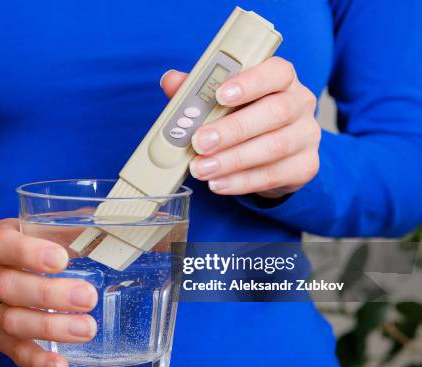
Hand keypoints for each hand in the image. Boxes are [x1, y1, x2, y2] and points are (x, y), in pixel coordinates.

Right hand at [0, 218, 97, 366]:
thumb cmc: (32, 245)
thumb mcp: (44, 229)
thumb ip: (75, 227)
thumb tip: (124, 226)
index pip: (3, 245)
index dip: (29, 253)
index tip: (61, 259)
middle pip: (8, 286)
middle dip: (49, 294)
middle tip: (88, 297)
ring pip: (12, 321)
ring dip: (50, 327)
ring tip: (87, 329)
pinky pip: (14, 352)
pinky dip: (38, 361)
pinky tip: (61, 366)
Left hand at [161, 57, 320, 198]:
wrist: (274, 153)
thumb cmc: (245, 116)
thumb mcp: (224, 101)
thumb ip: (199, 90)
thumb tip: (171, 81)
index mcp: (282, 79)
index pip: (276, 72)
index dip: (249, 82)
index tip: (219, 95)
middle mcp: (300, 103)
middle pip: (274, 112)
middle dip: (233, 129)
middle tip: (200, 142)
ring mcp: (306, 136)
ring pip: (274, 146)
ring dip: (232, 160)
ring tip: (201, 168)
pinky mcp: (305, 166)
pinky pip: (275, 175)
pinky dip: (242, 181)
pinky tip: (218, 183)